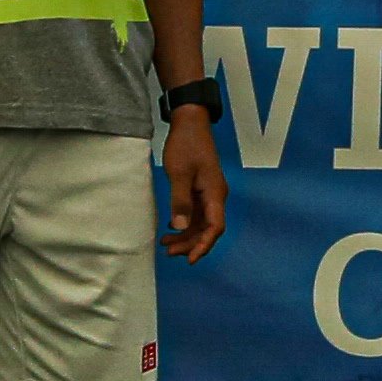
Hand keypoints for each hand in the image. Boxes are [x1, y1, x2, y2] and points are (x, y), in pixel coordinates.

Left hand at [162, 102, 228, 261]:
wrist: (190, 122)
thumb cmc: (186, 144)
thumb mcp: (179, 174)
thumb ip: (180, 201)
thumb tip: (180, 227)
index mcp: (215, 193)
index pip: (215, 227)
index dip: (204, 245)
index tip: (190, 258)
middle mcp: (215, 196)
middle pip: (208, 229)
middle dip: (191, 243)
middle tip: (169, 252)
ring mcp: (208, 193)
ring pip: (201, 223)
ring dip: (186, 235)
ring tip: (166, 245)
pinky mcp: (201, 189)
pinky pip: (196, 213)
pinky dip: (184, 223)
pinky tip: (171, 228)